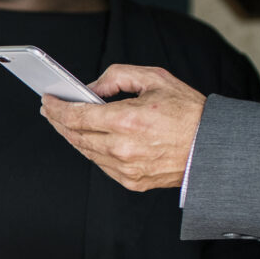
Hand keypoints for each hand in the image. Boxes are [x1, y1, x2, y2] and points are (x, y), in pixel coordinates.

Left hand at [40, 64, 205, 191]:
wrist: (213, 148)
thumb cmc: (188, 112)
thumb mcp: (155, 79)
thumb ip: (118, 76)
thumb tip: (91, 88)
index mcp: (127, 120)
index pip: (77, 116)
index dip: (56, 108)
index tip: (46, 100)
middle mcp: (123, 148)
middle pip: (75, 135)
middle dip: (58, 121)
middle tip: (50, 110)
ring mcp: (126, 168)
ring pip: (86, 151)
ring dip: (72, 136)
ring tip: (65, 123)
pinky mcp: (132, 181)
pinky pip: (101, 165)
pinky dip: (92, 150)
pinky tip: (88, 139)